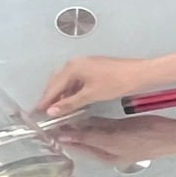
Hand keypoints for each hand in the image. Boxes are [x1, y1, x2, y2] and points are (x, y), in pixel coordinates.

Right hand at [37, 55, 153, 119]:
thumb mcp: (91, 95)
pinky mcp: (93, 69)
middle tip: (45, 113)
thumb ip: (70, 103)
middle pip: (57, 82)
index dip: (45, 101)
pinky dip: (72, 92)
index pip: (53, 86)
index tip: (35, 113)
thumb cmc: (115, 83)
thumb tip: (51, 112)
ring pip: (67, 82)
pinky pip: (76, 81)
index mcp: (72, 67)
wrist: (140, 74)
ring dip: (62, 95)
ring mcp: (85, 65)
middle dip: (51, 97)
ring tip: (58, 111)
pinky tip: (72, 102)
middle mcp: (75, 63)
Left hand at [55, 117, 175, 165]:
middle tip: (51, 117)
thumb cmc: (144, 140)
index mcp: (104, 156)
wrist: (171, 134)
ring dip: (78, 124)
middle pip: (82, 139)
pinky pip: (102, 125)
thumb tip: (62, 136)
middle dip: (67, 130)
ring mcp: (114, 138)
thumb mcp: (114, 139)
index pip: (76, 147)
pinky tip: (82, 112)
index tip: (46, 127)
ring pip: (91, 131)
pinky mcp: (122, 129)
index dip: (61, 138)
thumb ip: (89, 136)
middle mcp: (106, 149)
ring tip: (62, 113)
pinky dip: (92, 120)